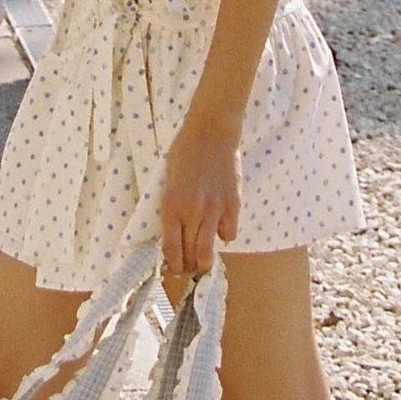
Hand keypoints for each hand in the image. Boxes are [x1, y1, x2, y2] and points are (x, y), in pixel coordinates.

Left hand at [161, 113, 240, 276]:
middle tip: (189, 262)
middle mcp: (192, 212)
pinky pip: (229, 234)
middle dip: (189, 266)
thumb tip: (175, 234)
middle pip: (191, 257)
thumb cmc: (184, 152)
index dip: (173, 265)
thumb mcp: (168, 181)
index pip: (171, 250)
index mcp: (171, 205)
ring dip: (205, 259)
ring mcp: (214, 210)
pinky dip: (224, 234)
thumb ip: (172, 208)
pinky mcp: (233, 204)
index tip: (175, 267)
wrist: (211, 132)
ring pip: (209, 253)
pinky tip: (219, 224)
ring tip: (203, 255)